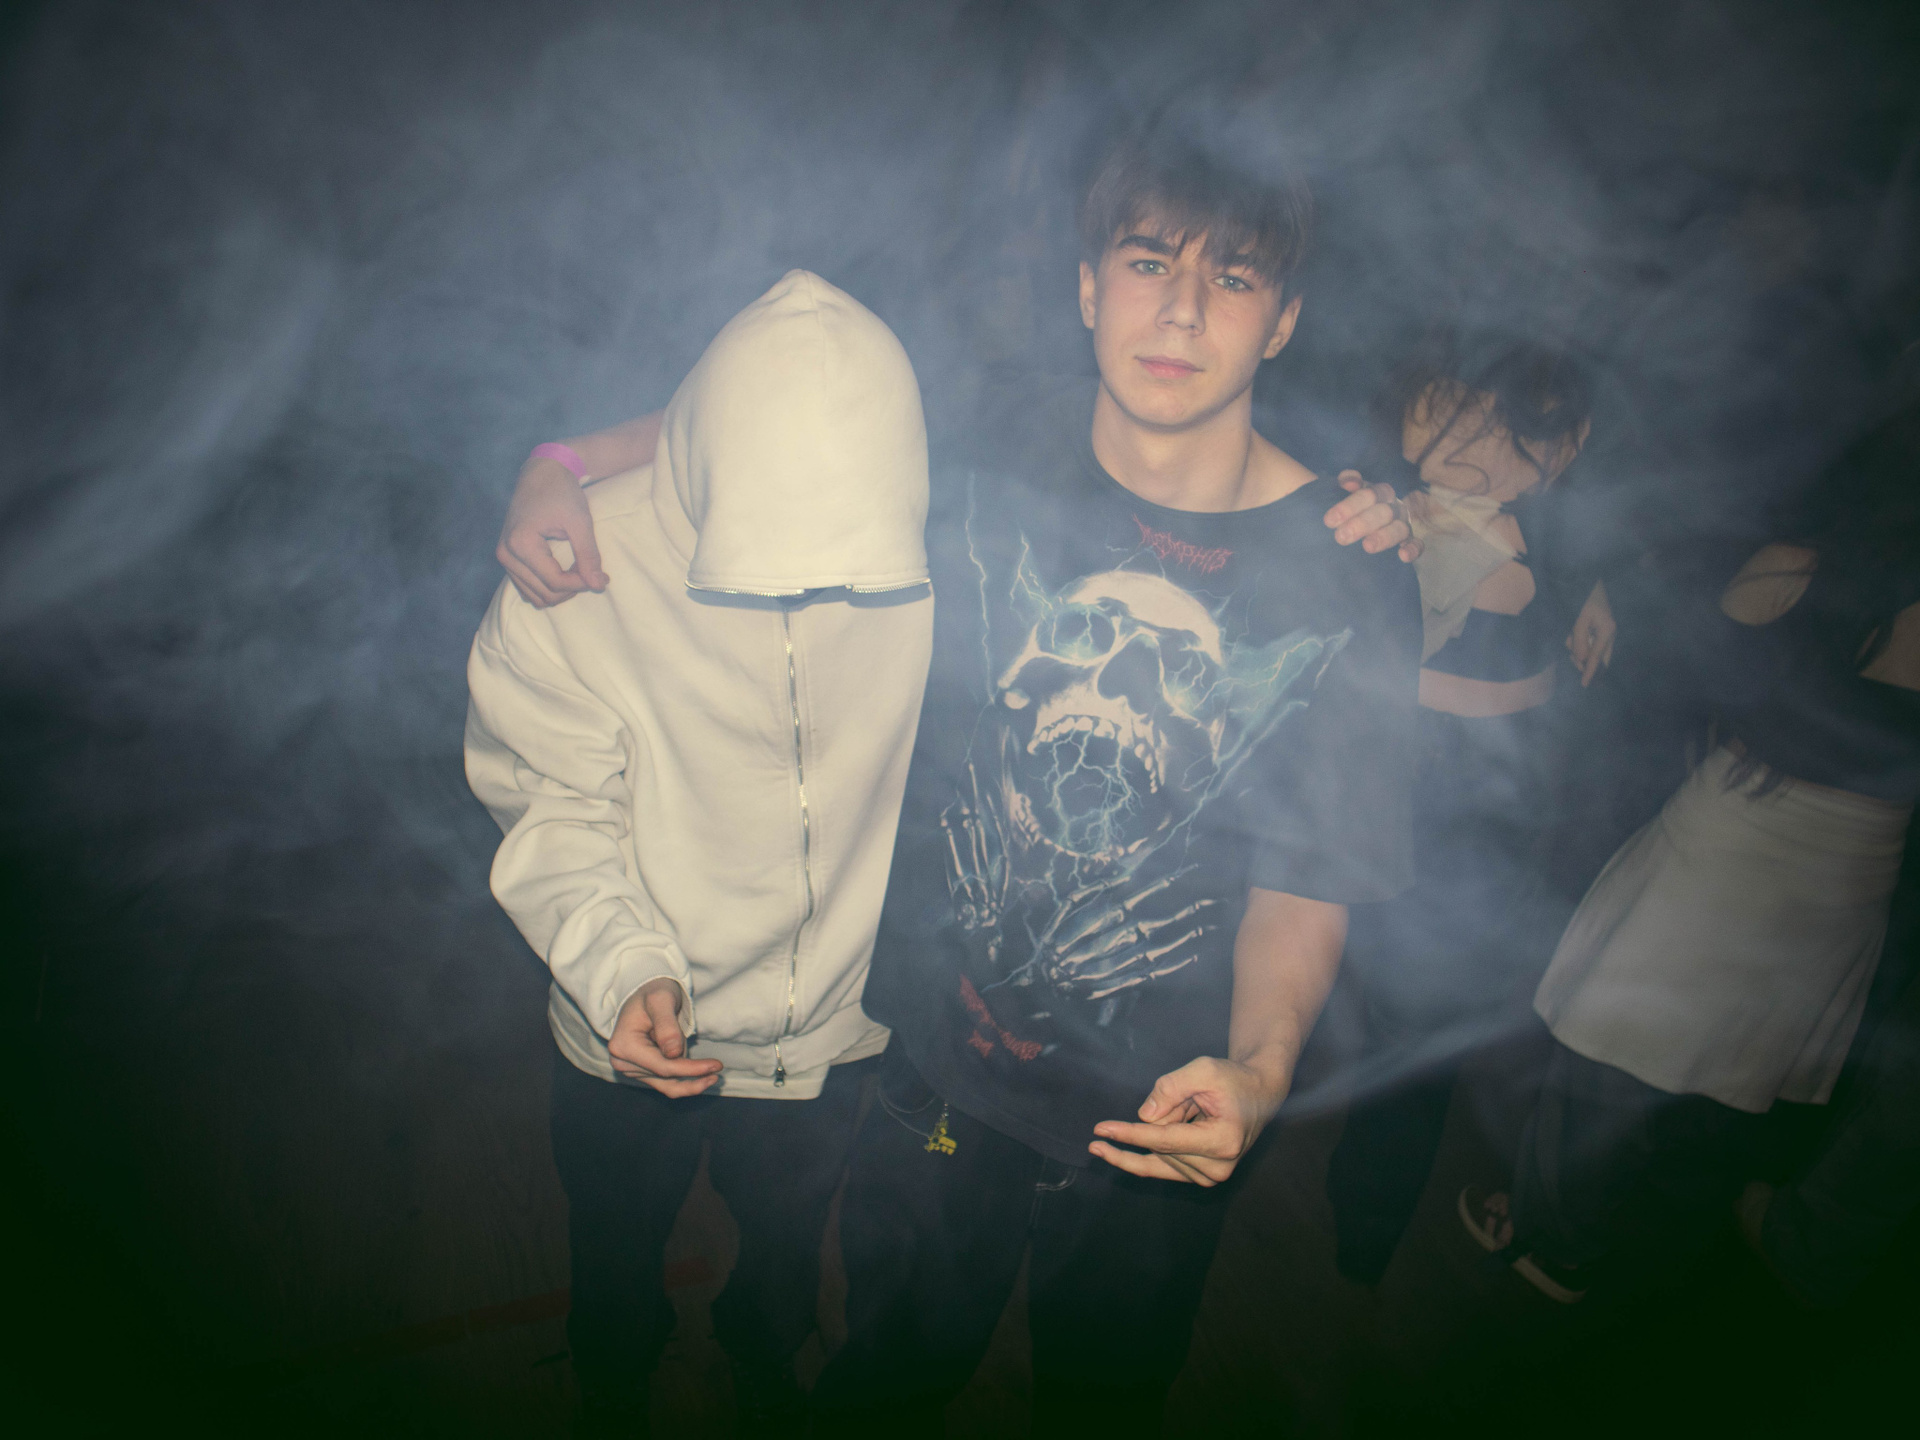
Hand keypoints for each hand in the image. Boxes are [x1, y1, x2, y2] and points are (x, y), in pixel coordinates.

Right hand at [497, 458, 607, 607]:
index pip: (554, 582)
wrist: (542, 473)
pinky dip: (549, 586)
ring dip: (561, 591)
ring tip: (579, 571)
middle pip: (544, 593)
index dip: (581, 584)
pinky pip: (528, 587)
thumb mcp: (580, 522)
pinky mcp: (507, 558)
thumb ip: (588, 555)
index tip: (602, 576)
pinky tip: (565, 571)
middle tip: (592, 572)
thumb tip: (598, 585)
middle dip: (572, 588)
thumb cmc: (562, 493)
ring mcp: (503, 557)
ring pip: (535, 596)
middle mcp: (506, 554)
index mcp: (521, 543)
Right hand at [608, 977, 720, 1095]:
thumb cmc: (654, 992)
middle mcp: (622, 1062)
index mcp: (624, 1045)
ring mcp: (630, 1068)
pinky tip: (703, 1076)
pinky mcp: (641, 1071)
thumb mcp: (661, 1000)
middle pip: (665, 1077)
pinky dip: (684, 1080)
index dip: (691, 1070)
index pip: (663, 1066)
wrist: (648, 992)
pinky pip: (665, 1083)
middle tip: (718, 1069)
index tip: (716, 1066)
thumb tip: (673, 1054)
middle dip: (692, 1073)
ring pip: (667, 1084)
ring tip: (712, 1072)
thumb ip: (667, 1026)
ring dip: (690, 1079)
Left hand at [1087, 1053, 1287, 1185]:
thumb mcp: (1203, 1070)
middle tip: (1189, 1100)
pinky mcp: (1200, 1178)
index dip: (1129, 1135)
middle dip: (1162, 1117)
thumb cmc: (1232, 1080)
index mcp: (1222, 1142)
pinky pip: (1160, 1164)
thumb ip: (1171, 1088)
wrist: (1258, 1095)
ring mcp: (1209, 1177)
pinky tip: (1148, 1136)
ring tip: (1194, 1110)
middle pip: (1159, 1145)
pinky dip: (1156, 1143)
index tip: (1099, 1131)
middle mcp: (1217, 1168)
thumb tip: (1143, 1116)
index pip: (1163, 1141)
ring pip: (1157, 1154)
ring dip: (1165, 1128)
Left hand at [1324, 472, 1420, 561]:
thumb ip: (1344, 482)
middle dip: (1361, 524)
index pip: (1369, 494)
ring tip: (1367, 547)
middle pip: (1382, 512)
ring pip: (1399, 528)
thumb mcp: (1338, 495)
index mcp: (1377, 493)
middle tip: (1341, 537)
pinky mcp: (1408, 542)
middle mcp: (1392, 507)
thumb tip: (1349, 481)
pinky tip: (1403, 556)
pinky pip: (1417, 544)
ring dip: (1384, 537)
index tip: (1329, 521)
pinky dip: (1413, 549)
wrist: (1348, 529)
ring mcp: (1402, 524)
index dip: (1350, 505)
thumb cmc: (1344, 512)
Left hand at [1567, 579, 1615, 685]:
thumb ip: (1579, 640)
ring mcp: (1606, 632)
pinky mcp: (1600, 630)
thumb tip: (1582, 660)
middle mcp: (1610, 634)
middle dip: (1583, 660)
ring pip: (1590, 650)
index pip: (1597, 657)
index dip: (1590, 672)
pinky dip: (1578, 639)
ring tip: (1571, 630)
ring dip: (1577, 645)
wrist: (1589, 580)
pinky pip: (1588, 642)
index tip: (1585, 685)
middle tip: (1572, 655)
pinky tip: (1574, 629)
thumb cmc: (1585, 598)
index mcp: (1607, 631)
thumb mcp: (1579, 618)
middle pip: (1598, 657)